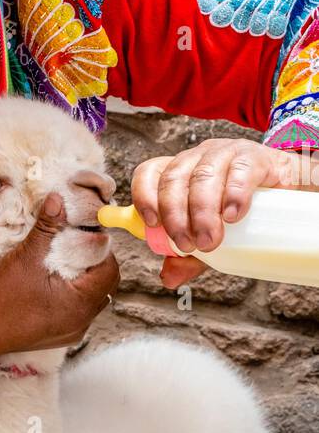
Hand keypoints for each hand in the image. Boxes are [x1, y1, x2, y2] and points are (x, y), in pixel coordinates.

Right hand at [0, 193, 119, 361]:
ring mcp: (71, 331)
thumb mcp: (25, 257)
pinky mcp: (59, 336)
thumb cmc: (0, 298)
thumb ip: (46, 227)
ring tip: (64, 264)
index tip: (84, 234)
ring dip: (84, 280)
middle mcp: (81, 321)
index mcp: (80, 303)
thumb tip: (58, 200)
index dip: (101, 248)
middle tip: (77, 246)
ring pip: (92, 299)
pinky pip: (77, 312)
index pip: (110, 270)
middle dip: (94, 263)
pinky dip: (72, 295)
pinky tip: (53, 285)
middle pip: (105, 285)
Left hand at [131, 139, 318, 288]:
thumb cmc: (242, 212)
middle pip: (174, 178)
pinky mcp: (255, 157)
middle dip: (176, 216)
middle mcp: (198, 158)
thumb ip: (189, 256)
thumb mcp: (213, 235)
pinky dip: (234, 194)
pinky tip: (234, 215)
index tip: (153, 224)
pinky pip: (240, 171)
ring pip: (204, 175)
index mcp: (180, 172)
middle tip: (188, 245)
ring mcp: (226, 154)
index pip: (150, 173)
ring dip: (202, 211)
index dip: (144, 195)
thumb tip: (168, 278)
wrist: (287, 193)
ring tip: (211, 240)